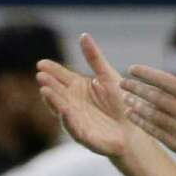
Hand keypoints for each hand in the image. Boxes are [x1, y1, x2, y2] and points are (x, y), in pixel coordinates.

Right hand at [36, 34, 144, 161]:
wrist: (135, 128)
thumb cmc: (121, 102)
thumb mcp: (107, 76)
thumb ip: (94, 58)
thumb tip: (83, 36)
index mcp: (78, 89)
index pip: (61, 78)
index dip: (51, 71)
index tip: (41, 63)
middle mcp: (74, 105)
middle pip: (58, 94)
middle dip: (49, 86)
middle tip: (40, 76)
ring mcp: (79, 122)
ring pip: (63, 111)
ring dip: (54, 102)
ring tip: (45, 91)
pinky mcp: (88, 139)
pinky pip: (76, 131)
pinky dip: (69, 122)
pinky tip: (65, 112)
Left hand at [120, 48, 175, 172]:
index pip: (165, 80)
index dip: (146, 73)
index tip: (132, 69)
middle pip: (155, 97)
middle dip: (136, 88)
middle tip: (122, 83)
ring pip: (152, 115)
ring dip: (136, 106)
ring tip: (124, 98)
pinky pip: (155, 132)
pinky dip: (142, 123)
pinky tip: (132, 116)